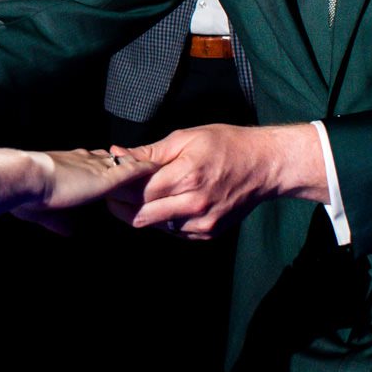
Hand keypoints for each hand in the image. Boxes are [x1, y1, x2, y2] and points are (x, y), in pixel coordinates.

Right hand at [13, 149, 153, 234]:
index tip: (103, 167)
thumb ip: (59, 221)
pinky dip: (142, 170)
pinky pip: (130, 172)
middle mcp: (82, 161)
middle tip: (134, 162)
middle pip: (107, 159)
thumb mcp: (42, 212)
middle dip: (120, 161)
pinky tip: (155, 168)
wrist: (28, 178)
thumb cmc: (26, 193)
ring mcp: (95, 168)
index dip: (96, 164)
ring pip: (122, 163)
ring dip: (135, 165)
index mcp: (65, 165)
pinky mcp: (105, 178)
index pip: (87, 162)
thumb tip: (69, 231)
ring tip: (152, 165)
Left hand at [109, 122, 326, 238]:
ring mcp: (203, 223)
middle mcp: (194, 204)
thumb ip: (150, 152)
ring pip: (156, 226)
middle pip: (142, 214)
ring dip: (141, 214)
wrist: (264, 166)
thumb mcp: (187, 138)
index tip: (107, 182)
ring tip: (133, 198)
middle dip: (121, 205)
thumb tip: (117, 153)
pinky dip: (162, 220)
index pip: (138, 191)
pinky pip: (174, 232)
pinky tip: (161, 205)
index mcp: (187, 176)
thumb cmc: (226, 145)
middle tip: (111, 194)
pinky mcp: (208, 234)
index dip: (117, 188)